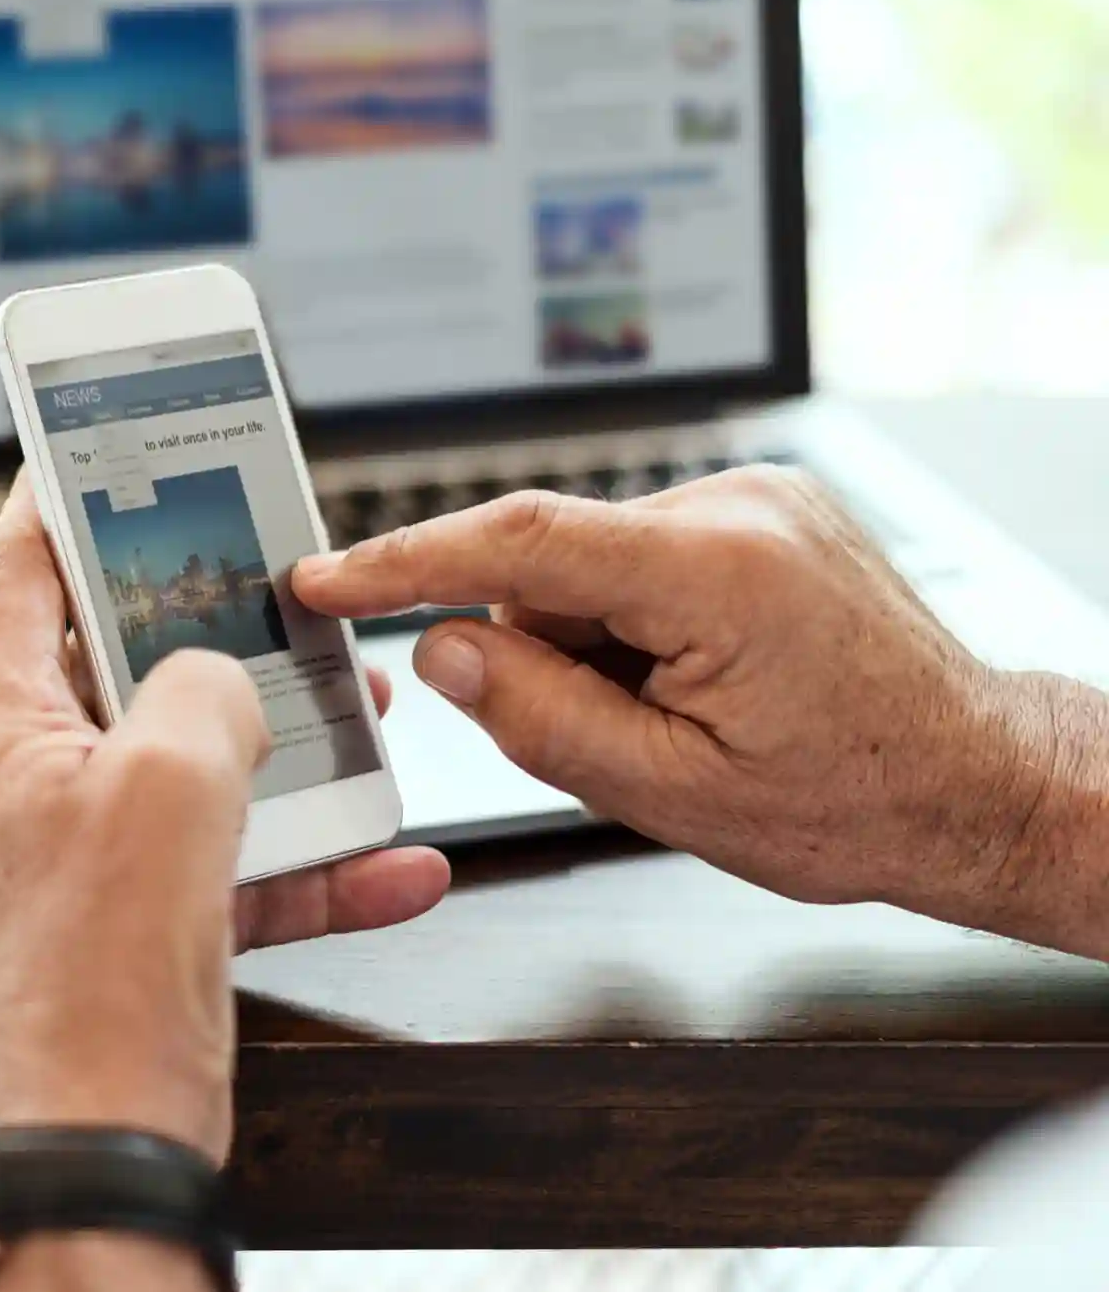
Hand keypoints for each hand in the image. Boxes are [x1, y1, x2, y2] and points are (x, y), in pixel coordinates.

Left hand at [0, 476, 450, 1161]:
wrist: (107, 1134)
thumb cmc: (93, 970)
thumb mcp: (167, 781)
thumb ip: (204, 692)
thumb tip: (226, 682)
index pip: (19, 574)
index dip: (63, 502)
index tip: (103, 450)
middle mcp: (31, 781)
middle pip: (122, 661)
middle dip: (216, 628)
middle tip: (277, 588)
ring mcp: (89, 851)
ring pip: (195, 758)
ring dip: (286, 741)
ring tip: (365, 714)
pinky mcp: (145, 915)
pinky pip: (238, 859)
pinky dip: (313, 857)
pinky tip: (395, 860)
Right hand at [293, 467, 1090, 943]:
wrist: (973, 779)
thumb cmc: (854, 800)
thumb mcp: (673, 793)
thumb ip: (541, 718)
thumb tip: (443, 651)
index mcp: (719, 573)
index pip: (520, 541)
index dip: (405, 559)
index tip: (325, 576)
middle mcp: (737, 508)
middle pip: (550, 563)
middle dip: (540, 651)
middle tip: (618, 734)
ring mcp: (752, 499)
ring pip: (589, 566)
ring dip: (593, 643)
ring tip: (683, 716)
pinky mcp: (756, 509)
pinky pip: (636, 558)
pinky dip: (630, 624)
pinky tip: (695, 681)